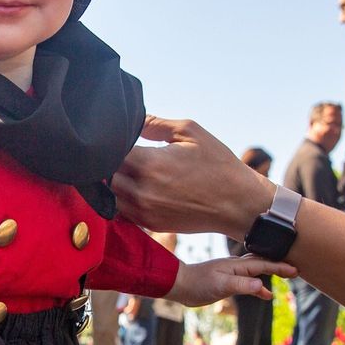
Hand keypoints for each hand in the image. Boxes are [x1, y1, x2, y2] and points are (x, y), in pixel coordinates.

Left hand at [111, 116, 273, 236]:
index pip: (111, 152)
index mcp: (149, 164)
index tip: (119, 138)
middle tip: (122, 155)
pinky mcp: (151, 224)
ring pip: (111, 196)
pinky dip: (124, 201)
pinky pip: (123, 212)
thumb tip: (133, 120)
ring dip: (115, 184)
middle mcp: (142, 190)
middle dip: (111, 164)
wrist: (238, 203)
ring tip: (129, 172)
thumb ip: (156, 124)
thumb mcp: (190, 132)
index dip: (112, 144)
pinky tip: (136, 190)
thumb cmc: (217, 164)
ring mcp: (145, 211)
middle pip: (106, 175)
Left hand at [165, 257, 296, 307]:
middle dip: (279, 265)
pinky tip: (265, 294)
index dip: (280, 267)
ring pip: (257, 270)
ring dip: (271, 272)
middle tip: (296, 270)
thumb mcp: (222, 286)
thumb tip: (262, 286)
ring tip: (287, 276)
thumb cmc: (199, 284)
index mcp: (238, 265)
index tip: (296, 270)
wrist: (180, 285)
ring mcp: (233, 273)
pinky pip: (249, 280)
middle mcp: (237, 266)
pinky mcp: (228, 281)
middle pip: (263, 263)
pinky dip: (259, 286)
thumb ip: (242, 285)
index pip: (264, 265)